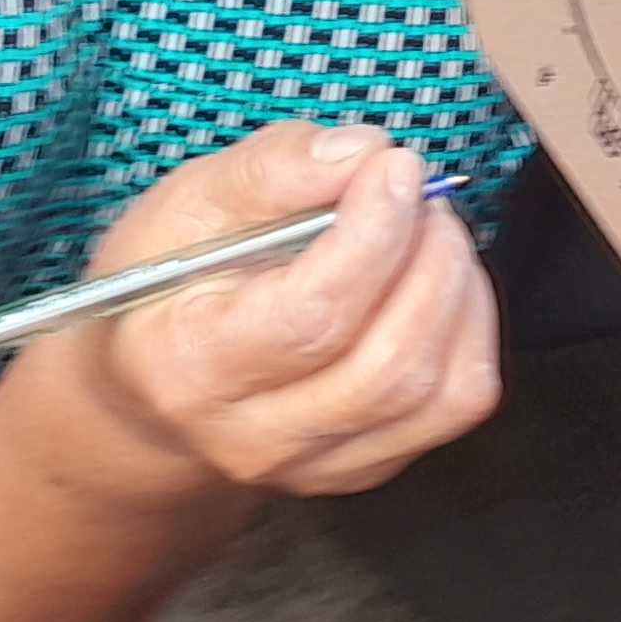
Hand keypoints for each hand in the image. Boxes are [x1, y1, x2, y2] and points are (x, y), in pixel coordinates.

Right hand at [79, 124, 498, 495]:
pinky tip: (437, 280)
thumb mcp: (187, 206)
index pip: (313, 317)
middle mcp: (255, 438)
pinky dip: (468, 327)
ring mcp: (316, 466)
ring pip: (438, 392)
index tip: (395, 166)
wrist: (152, 391)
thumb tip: (363, 152)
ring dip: (457, 290)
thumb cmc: (169, 285)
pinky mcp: (365, 469)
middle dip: (430, 261)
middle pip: (389, 366)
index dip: (373, 234)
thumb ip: (271, 170)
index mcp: (192, 366)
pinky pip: (457, 403)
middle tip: (423, 193)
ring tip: (431, 229)